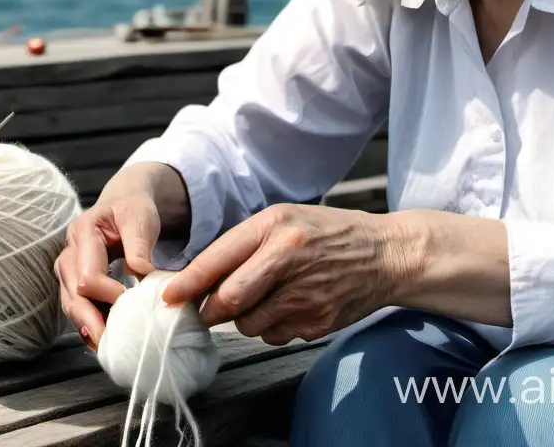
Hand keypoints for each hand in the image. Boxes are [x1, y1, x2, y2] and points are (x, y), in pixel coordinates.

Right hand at [54, 194, 160, 350]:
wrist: (123, 203)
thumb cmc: (132, 209)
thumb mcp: (141, 218)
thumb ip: (139, 246)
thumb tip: (141, 276)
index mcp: (84, 232)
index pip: (88, 275)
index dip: (108, 293)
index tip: (132, 302)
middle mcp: (68, 253)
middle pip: (72, 295)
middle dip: (90, 320)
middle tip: (110, 343)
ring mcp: (67, 269)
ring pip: (70, 304)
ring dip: (87, 326)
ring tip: (105, 347)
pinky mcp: (72, 281)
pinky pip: (76, 306)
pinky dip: (89, 322)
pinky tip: (103, 338)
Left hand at [161, 203, 404, 343]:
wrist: (387, 254)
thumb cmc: (330, 232)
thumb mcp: (287, 219)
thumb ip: (245, 246)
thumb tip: (200, 282)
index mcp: (277, 226)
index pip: (219, 260)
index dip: (188, 284)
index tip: (167, 298)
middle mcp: (289, 257)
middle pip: (228, 300)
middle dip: (212, 310)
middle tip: (210, 308)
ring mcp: (305, 293)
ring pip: (248, 324)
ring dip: (246, 318)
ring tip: (272, 294)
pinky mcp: (317, 321)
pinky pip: (275, 334)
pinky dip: (274, 326)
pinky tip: (296, 303)